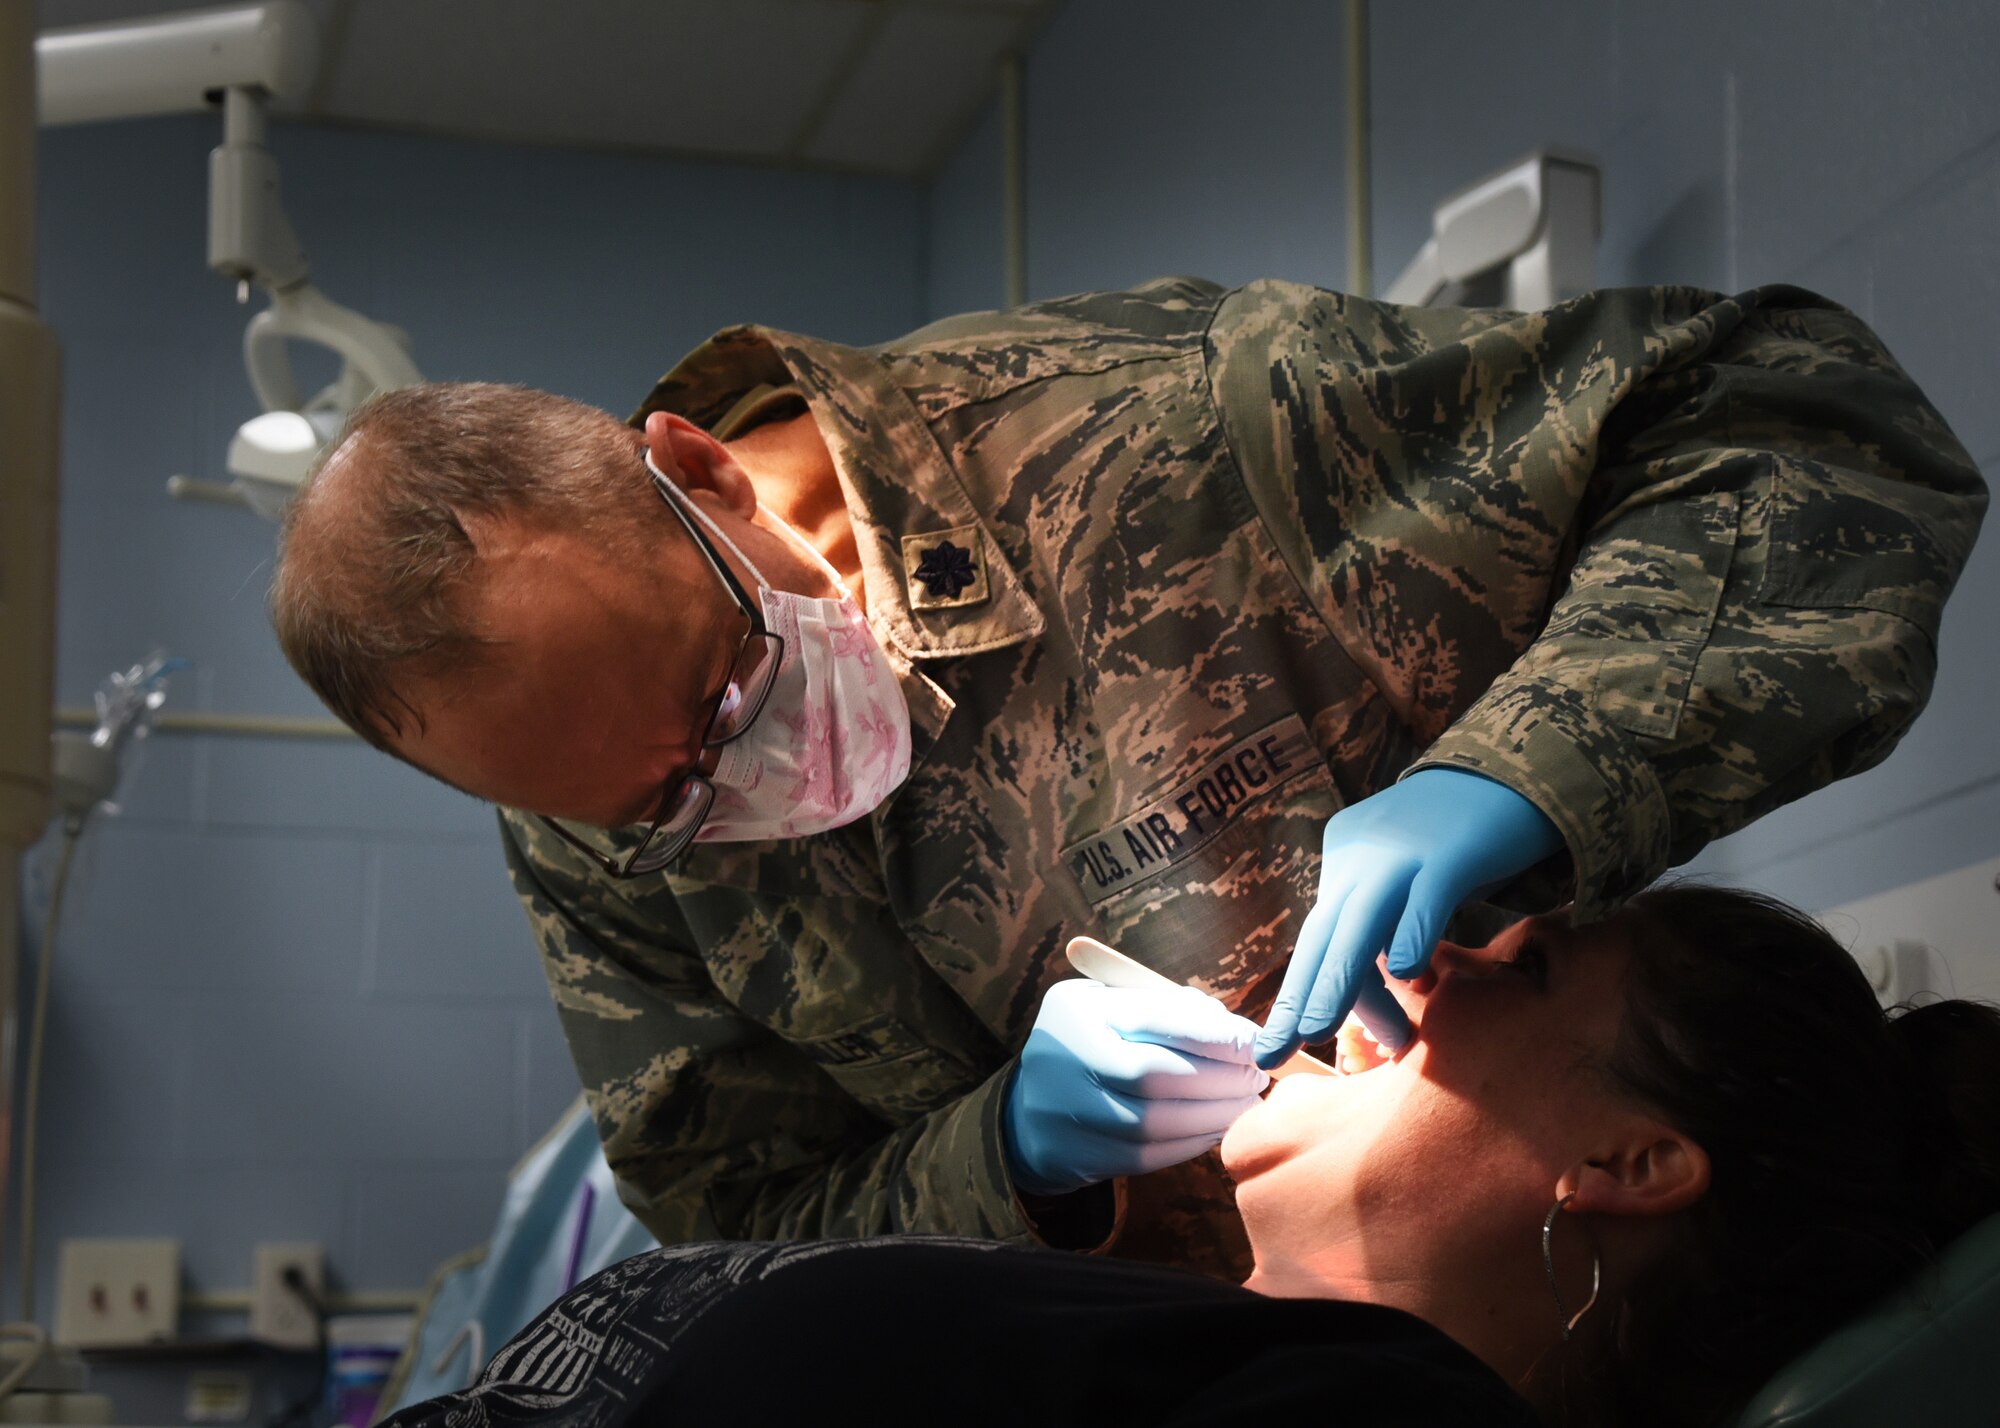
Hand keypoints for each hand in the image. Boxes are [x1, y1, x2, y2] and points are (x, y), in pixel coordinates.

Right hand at [1003, 979, 1269, 1197]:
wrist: (1031, 1109)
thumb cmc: (1094, 1043)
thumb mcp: (1116, 1007)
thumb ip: (1172, 1009)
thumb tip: (1241, 1033)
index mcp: (1076, 1010)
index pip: (1153, 1019)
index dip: (1212, 1034)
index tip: (1254, 1043)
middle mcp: (1065, 1060)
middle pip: (1154, 1076)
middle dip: (1219, 1078)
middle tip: (1257, 1078)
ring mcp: (1068, 1113)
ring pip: (1155, 1123)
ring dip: (1214, 1116)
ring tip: (1246, 1104)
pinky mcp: (1081, 1157)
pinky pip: (1149, 1157)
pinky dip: (1192, 1143)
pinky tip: (1217, 1128)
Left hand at [1254, 768, 1561, 1069]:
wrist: (1513, 770)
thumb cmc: (1460, 838)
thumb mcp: (1406, 876)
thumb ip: (1386, 920)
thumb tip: (1381, 983)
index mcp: (1346, 858)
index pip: (1321, 939)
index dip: (1299, 993)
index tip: (1275, 1044)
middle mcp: (1362, 854)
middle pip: (1324, 935)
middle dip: (1297, 998)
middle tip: (1271, 1052)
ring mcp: (1405, 852)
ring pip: (1360, 923)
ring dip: (1337, 980)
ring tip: (1318, 1031)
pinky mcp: (1452, 852)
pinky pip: (1425, 899)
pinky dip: (1413, 935)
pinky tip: (1408, 976)